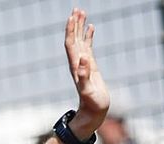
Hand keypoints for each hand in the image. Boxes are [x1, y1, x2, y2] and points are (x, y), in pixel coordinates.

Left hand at [64, 8, 109, 138]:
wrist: (93, 113)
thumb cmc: (92, 104)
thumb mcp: (88, 91)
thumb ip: (84, 76)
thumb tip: (83, 59)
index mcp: (76, 66)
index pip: (70, 44)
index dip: (71, 30)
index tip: (72, 16)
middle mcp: (77, 63)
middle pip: (73, 39)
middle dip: (74, 24)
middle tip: (77, 8)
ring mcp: (84, 64)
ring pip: (80, 41)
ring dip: (80, 27)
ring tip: (82, 12)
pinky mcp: (91, 66)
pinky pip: (88, 47)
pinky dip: (88, 36)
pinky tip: (91, 27)